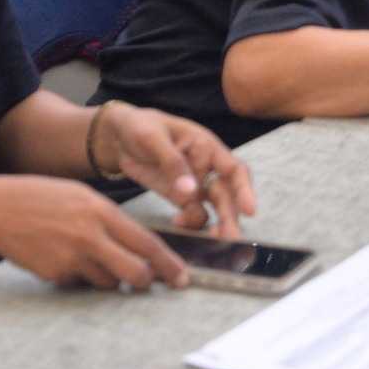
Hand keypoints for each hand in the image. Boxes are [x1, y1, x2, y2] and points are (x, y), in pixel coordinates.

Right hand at [0, 174, 191, 290]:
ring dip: (110, 278)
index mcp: (101, 211)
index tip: (182, 277)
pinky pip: (80, 283)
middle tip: (148, 281)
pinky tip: (63, 256)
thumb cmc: (43, 198)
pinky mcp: (54, 274)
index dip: (168, 264)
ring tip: (90, 256)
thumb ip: (110, 220)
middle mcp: (90, 236)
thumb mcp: (83, 197)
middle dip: (146, 281)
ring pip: (108, 282)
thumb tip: (136, 245)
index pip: (146, 243)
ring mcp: (71, 258)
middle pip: (135, 272)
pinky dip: (80, 276)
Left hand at [96, 103, 256, 236]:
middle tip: (229, 239)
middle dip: (230, 217)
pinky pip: (193, 214)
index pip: (234, 169)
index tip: (250, 211)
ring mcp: (194, 184)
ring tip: (210, 241)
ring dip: (215, 224)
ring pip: (213, 208)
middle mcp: (207, 168)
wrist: (118, 136)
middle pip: (226, 194)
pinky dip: (191, 223)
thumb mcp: (153, 138)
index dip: (245, 190)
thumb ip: (172, 163)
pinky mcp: (180, 197)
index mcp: (206, 148)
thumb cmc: (140, 127)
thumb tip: (190, 192)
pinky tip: (178, 223)